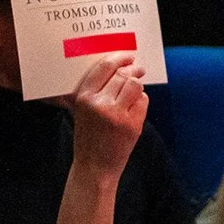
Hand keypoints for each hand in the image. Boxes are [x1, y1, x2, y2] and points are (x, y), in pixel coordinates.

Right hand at [66, 53, 148, 178]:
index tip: (127, 55)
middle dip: (133, 69)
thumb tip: (111, 68)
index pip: (104, 67)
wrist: (94, 168)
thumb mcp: (80, 112)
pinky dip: (141, 100)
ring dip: (137, 83)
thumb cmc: (87, 138)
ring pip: (135, 85)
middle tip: (138, 67)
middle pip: (123, 74)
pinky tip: (134, 106)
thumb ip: (92, 92)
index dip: (118, 58)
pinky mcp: (132, 125)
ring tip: (135, 87)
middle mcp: (100, 104)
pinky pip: (143, 101)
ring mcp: (117, 115)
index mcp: (84, 98)